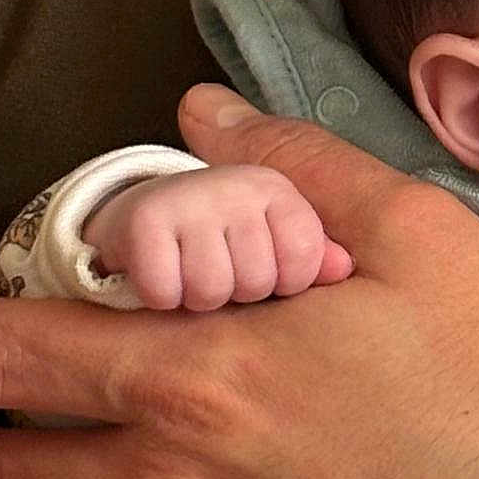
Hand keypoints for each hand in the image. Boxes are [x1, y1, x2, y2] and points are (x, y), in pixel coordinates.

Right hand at [83, 165, 353, 309]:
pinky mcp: (143, 218)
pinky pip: (164, 289)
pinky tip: (160, 277)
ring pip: (211, 287)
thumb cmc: (222, 244)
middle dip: (240, 292)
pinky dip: (159, 297)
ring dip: (199, 298)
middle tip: (221, 270)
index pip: (305, 260)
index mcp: (278, 189)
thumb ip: (321, 255)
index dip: (288, 281)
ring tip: (190, 273)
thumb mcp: (286, 248)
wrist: (135, 224)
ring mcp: (190, 194)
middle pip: (257, 279)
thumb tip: (343, 265)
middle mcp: (238, 180)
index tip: (270, 269)